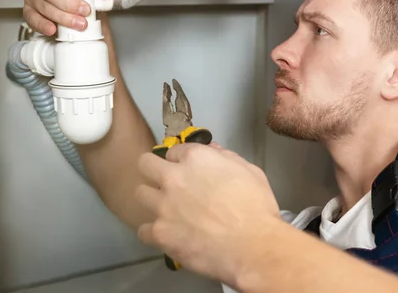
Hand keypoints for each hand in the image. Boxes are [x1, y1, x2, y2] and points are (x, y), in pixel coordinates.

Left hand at [134, 143, 280, 284]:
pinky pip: (143, 229)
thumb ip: (226, 157)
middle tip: (166, 184)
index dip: (181, 162)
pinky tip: (167, 235)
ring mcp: (163, 205)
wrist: (253, 246)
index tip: (188, 172)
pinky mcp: (160, 233)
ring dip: (152, 200)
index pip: (174, 151)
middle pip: (145, 164)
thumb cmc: (257, 207)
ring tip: (167, 211)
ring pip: (140, 194)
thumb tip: (212, 150)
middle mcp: (173, 177)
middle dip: (154, 171)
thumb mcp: (249, 171)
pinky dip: (154, 232)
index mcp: (196, 158)